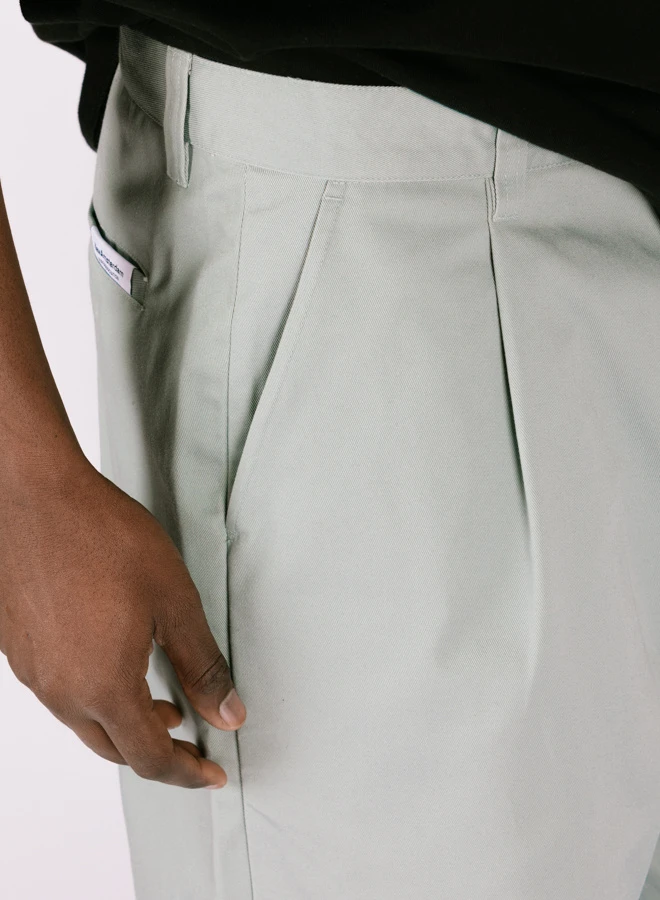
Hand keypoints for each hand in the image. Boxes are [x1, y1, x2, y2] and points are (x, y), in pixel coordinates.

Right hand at [0, 452, 245, 789]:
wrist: (34, 495)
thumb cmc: (102, 536)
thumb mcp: (173, 600)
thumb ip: (202, 664)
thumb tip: (227, 714)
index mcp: (102, 685)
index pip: (150, 757)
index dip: (186, 772)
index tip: (210, 774)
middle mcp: (60, 690)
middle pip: (114, 749)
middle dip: (158, 753)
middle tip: (191, 742)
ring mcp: (32, 671)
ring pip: (85, 723)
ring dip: (125, 724)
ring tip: (162, 705)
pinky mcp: (16, 648)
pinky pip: (60, 693)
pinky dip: (95, 697)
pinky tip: (114, 666)